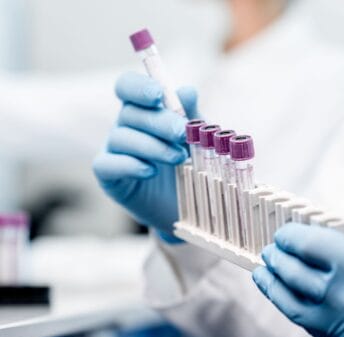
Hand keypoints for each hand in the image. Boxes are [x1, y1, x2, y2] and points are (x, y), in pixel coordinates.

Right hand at [93, 72, 198, 241]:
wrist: (187, 203)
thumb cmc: (190, 163)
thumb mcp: (196, 137)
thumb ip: (191, 115)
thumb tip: (188, 91)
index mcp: (143, 109)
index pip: (128, 86)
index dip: (139, 87)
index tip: (158, 95)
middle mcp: (124, 125)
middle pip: (129, 112)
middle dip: (158, 122)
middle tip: (182, 134)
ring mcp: (113, 150)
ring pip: (121, 138)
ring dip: (152, 146)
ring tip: (178, 158)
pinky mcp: (109, 177)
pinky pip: (107, 164)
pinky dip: (129, 165)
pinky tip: (151, 171)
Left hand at [253, 223, 343, 336]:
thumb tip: (317, 247)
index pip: (307, 244)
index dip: (289, 236)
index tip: (283, 233)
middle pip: (293, 272)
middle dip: (277, 257)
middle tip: (271, 250)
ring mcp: (341, 329)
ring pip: (288, 303)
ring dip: (271, 283)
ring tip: (263, 271)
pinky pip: (305, 324)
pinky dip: (289, 305)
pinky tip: (283, 295)